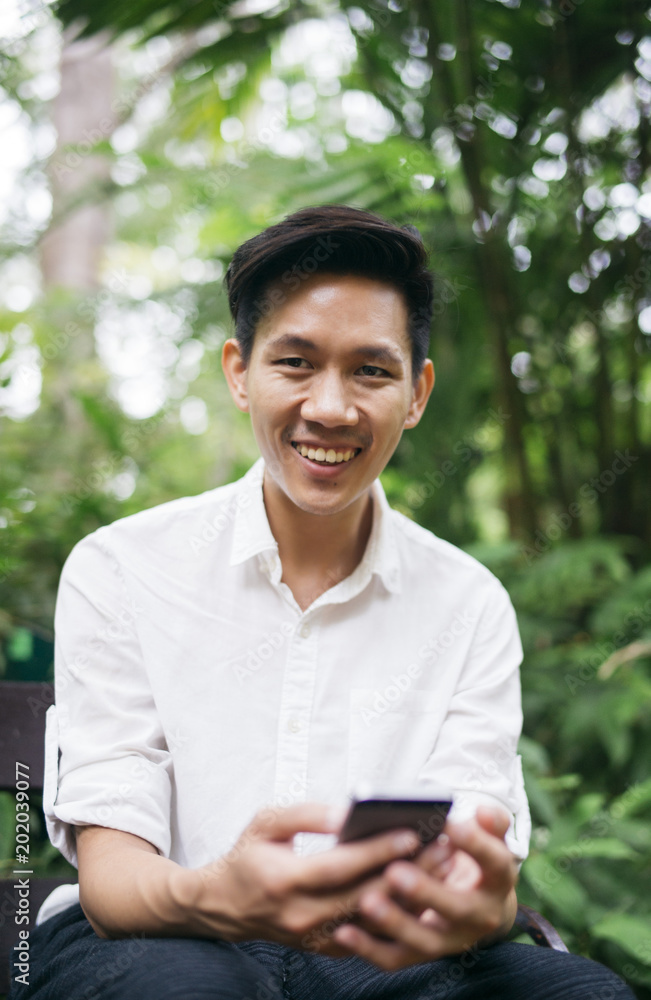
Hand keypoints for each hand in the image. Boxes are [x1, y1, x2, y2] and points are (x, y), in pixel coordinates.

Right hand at [184, 803, 420, 954]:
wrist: (224, 905)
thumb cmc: (248, 856)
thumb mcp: (266, 822)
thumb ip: (305, 814)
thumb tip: (345, 812)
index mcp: (286, 880)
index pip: (340, 866)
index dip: (377, 850)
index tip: (411, 832)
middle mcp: (303, 915)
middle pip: (366, 896)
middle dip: (408, 871)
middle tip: (442, 847)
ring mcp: (315, 938)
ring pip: (374, 919)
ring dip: (411, 895)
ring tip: (441, 866)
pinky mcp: (325, 948)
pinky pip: (369, 935)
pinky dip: (398, 915)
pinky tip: (422, 892)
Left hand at [331, 806, 518, 969]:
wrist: (479, 903)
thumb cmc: (475, 858)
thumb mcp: (490, 838)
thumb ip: (491, 822)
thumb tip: (484, 811)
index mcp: (497, 882)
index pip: (494, 863)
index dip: (475, 845)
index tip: (451, 824)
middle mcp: (478, 917)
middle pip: (456, 908)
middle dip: (426, 891)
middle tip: (396, 871)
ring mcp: (450, 939)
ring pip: (423, 940)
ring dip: (394, 923)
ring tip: (367, 900)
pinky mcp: (422, 954)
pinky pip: (395, 957)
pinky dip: (368, 948)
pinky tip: (343, 931)